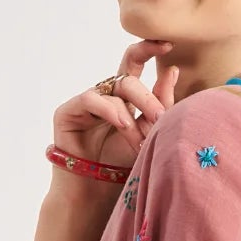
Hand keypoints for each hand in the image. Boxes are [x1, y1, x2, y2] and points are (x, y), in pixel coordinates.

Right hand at [52, 41, 180, 171]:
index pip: (135, 63)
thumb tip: (173, 70)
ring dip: (134, 112)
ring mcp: (85, 102)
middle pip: (130, 78)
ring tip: (142, 141)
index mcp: (124, 97)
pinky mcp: (67, 112)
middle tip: (162, 118)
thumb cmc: (123, 167)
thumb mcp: (149, 134)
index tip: (168, 44)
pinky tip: (123, 125)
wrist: (96, 196)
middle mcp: (104, 95)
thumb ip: (161, 104)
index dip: (149, 49)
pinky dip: (111, 110)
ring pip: (114, 88)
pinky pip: (91, 98)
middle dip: (149, 97)